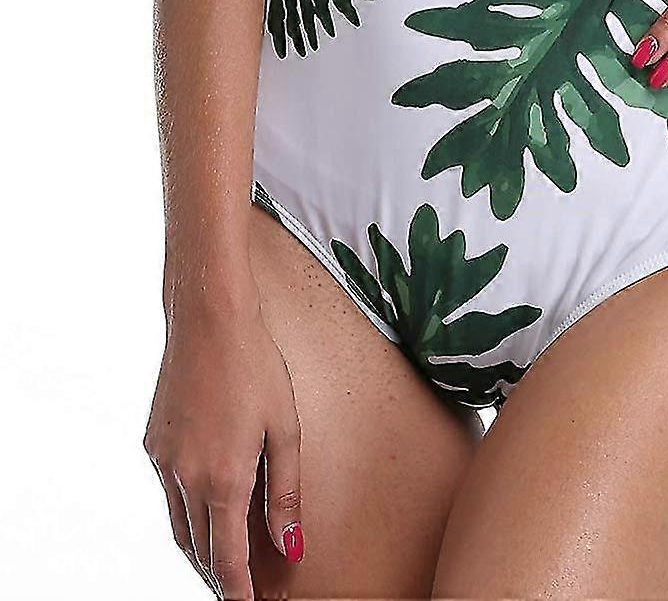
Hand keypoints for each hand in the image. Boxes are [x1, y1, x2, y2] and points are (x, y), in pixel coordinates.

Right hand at [143, 288, 304, 597]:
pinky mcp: (153, 443)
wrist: (209, 318)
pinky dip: (186, 511)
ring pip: (179, 526)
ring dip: (201, 549)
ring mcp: (164, 461)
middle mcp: (186, 477)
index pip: (228, 559)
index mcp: (224, 478)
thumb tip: (290, 543)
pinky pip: (168, 493)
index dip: (239, 591)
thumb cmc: (254, 364)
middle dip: (221, 575)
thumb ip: (286, 492)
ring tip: (226, 560)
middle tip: (244, 588)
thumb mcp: (285, 428)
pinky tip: (206, 504)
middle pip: (200, 549)